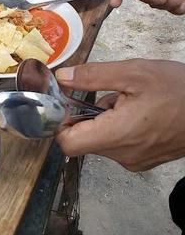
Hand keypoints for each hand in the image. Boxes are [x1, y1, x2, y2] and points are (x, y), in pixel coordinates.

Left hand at [55, 59, 184, 170]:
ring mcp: (133, 161)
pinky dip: (117, 129)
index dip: (60, 122)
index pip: (67, 143)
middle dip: (86, 116)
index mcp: (117, 135)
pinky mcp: (143, 161)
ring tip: (128, 101)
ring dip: (103, 120)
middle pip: (83, 140)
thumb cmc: (177, 90)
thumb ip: (93, 76)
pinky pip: (117, 146)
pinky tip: (137, 113)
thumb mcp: (133, 72)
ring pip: (100, 141)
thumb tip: (61, 78)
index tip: (67, 103)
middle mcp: (122, 155)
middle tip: (108, 94)